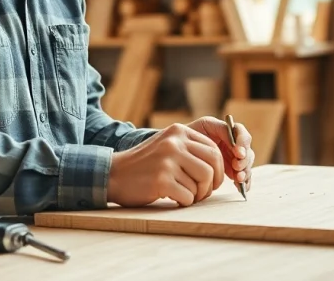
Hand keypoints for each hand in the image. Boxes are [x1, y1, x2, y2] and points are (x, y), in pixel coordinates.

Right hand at [107, 123, 224, 207]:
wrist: (113, 174)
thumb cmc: (144, 165)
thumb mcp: (167, 145)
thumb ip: (190, 149)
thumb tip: (220, 165)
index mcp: (179, 131)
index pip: (213, 149)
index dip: (219, 169)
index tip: (213, 181)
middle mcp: (174, 143)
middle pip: (212, 165)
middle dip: (213, 183)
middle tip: (204, 193)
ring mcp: (167, 160)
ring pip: (202, 182)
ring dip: (197, 194)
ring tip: (187, 196)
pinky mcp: (161, 180)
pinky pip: (188, 196)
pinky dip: (185, 202)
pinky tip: (175, 200)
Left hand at [185, 116, 253, 191]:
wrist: (173, 154)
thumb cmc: (180, 141)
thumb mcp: (192, 132)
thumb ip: (211, 133)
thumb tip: (231, 143)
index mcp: (223, 130)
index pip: (240, 132)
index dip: (242, 142)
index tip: (238, 153)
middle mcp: (231, 143)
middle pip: (246, 149)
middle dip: (244, 159)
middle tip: (237, 167)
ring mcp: (232, 157)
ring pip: (246, 163)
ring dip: (245, 171)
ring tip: (238, 179)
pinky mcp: (232, 170)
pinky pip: (243, 175)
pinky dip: (244, 182)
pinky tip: (242, 188)